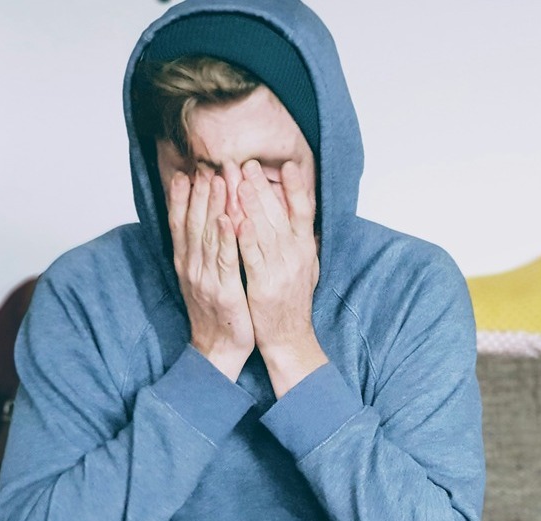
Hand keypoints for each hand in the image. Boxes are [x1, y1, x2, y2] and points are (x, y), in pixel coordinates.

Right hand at [168, 170, 254, 380]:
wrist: (218, 350)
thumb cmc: (216, 313)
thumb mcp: (202, 279)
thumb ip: (201, 252)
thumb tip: (203, 225)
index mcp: (186, 263)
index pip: (180, 224)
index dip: (182, 198)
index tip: (186, 172)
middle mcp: (191, 267)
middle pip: (192, 223)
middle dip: (199, 192)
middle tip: (205, 165)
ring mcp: (205, 278)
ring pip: (207, 235)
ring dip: (212, 206)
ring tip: (217, 179)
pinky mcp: (224, 290)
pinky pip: (225, 260)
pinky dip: (225, 238)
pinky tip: (228, 218)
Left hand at [237, 160, 326, 396]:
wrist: (289, 338)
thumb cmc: (292, 302)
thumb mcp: (305, 267)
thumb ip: (300, 241)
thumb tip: (300, 215)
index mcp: (305, 249)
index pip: (304, 211)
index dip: (297, 187)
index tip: (288, 165)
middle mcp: (297, 256)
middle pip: (280, 214)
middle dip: (262, 187)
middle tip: (247, 163)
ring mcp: (281, 270)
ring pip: (265, 231)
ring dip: (251, 205)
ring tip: (238, 180)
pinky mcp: (264, 285)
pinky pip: (253, 257)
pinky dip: (245, 238)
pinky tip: (235, 220)